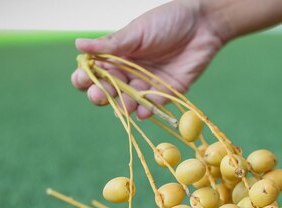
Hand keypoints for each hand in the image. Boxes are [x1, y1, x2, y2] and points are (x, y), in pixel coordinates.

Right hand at [71, 0, 224, 118]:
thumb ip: (111, 44)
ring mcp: (147, 84)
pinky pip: (153, 106)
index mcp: (117, 56)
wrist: (203, 25)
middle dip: (102, 94)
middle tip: (99, 95)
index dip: (86, 77)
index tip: (82, 78)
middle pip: (109, 90)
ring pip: (129, 101)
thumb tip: (78, 45)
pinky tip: (142, 112)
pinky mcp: (166, 93)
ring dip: (124, 105)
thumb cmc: (167, 22)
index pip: (95, 71)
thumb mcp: (137, 31)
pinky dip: (147, 110)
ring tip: (122, 106)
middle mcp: (129, 72)